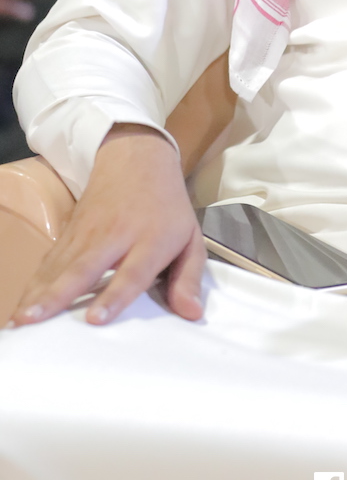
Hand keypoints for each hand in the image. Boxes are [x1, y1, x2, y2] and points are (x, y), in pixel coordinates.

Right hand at [7, 123, 205, 327]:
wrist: (136, 160)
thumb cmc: (167, 206)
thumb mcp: (190, 239)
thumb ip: (189, 278)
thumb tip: (191, 314)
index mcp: (151, 240)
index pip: (132, 272)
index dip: (114, 296)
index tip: (95, 319)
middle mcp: (116, 236)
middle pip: (85, 267)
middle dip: (59, 295)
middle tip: (35, 319)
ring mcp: (88, 232)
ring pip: (61, 264)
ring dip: (39, 291)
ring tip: (21, 318)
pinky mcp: (70, 230)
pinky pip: (51, 260)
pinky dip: (35, 281)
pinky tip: (24, 303)